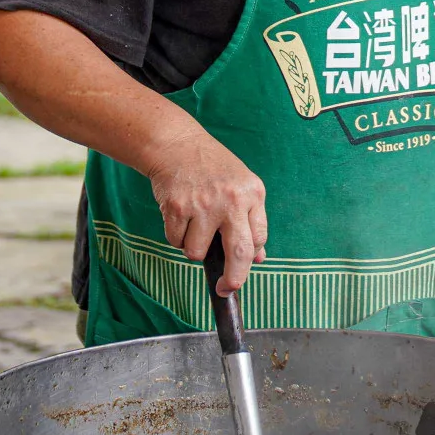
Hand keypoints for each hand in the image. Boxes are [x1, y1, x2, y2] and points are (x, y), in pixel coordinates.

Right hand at [145, 125, 267, 295]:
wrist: (177, 145)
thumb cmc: (213, 169)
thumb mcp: (242, 187)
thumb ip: (252, 220)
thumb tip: (258, 259)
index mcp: (253, 194)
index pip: (259, 239)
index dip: (251, 260)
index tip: (242, 273)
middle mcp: (231, 200)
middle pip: (239, 253)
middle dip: (234, 279)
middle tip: (227, 289)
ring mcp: (203, 205)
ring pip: (197, 253)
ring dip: (193, 248)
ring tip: (194, 224)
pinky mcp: (177, 208)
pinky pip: (176, 242)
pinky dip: (176, 236)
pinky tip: (180, 215)